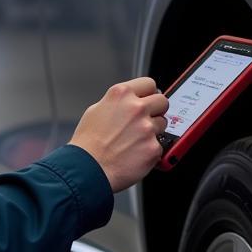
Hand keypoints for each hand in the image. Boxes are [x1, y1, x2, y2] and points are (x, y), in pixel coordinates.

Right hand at [68, 77, 168, 192]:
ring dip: (153, 131)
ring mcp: (147, 128)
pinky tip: (134, 153)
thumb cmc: (88, 143)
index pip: (149, 83)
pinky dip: (149, 150)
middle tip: (145, 120)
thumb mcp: (96, 110)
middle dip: (156, 110)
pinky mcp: (153, 147)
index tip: (148, 99)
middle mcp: (136, 108)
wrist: (88, 168)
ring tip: (135, 140)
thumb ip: (117, 102)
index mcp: (121, 95)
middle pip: (162, 101)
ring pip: (162, 124)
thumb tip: (129, 102)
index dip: (149, 93)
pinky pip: (159, 145)